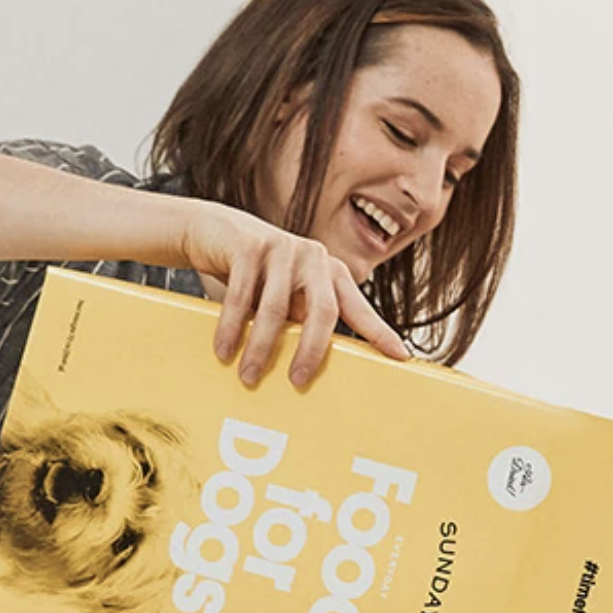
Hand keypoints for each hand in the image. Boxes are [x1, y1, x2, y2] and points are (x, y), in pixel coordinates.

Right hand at [178, 201, 410, 387]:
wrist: (212, 231)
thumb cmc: (259, 275)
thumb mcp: (288, 296)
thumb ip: (304, 319)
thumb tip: (312, 368)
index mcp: (332, 273)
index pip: (360, 308)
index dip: (380, 332)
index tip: (400, 356)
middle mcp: (314, 258)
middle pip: (323, 311)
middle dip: (311, 351)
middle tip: (298, 382)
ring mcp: (284, 248)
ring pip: (276, 309)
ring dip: (261, 349)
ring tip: (249, 376)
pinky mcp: (250, 245)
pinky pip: (242, 296)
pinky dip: (232, 328)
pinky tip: (225, 350)